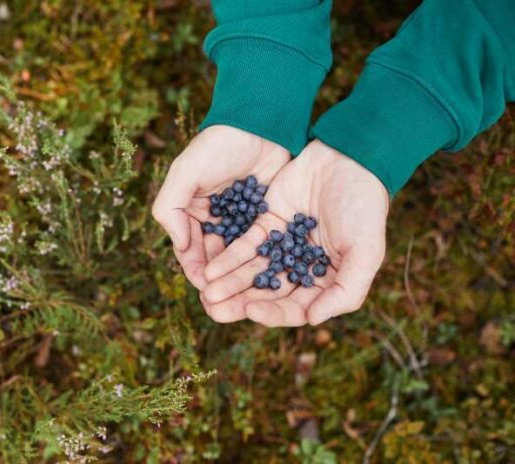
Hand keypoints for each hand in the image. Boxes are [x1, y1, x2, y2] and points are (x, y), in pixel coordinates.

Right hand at [152, 125, 289, 301]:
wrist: (260, 123)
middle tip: (225, 307)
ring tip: (247, 301)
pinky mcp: (266, 219)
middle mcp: (214, 221)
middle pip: (214, 261)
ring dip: (239, 280)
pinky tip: (268, 281)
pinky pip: (261, 247)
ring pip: (237, 259)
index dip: (195, 272)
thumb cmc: (218, 145)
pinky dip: (261, 264)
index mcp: (190, 213)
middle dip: (218, 284)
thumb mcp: (185, 172)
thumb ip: (170, 207)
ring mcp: (241, 221)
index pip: (189, 251)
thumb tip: (177, 246)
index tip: (205, 291)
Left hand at [201, 140, 389, 325]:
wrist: (348, 159)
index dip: (272, 312)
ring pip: (251, 273)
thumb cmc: (364, 207)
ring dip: (229, 285)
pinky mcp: (266, 225)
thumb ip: (346, 290)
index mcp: (326, 281)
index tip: (250, 310)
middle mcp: (301, 268)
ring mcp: (281, 247)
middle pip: (266, 294)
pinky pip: (244, 247)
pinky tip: (210, 270)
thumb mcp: (366, 251)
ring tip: (206, 294)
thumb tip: (312, 320)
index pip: (295, 307)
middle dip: (240, 303)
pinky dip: (227, 259)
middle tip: (214, 310)